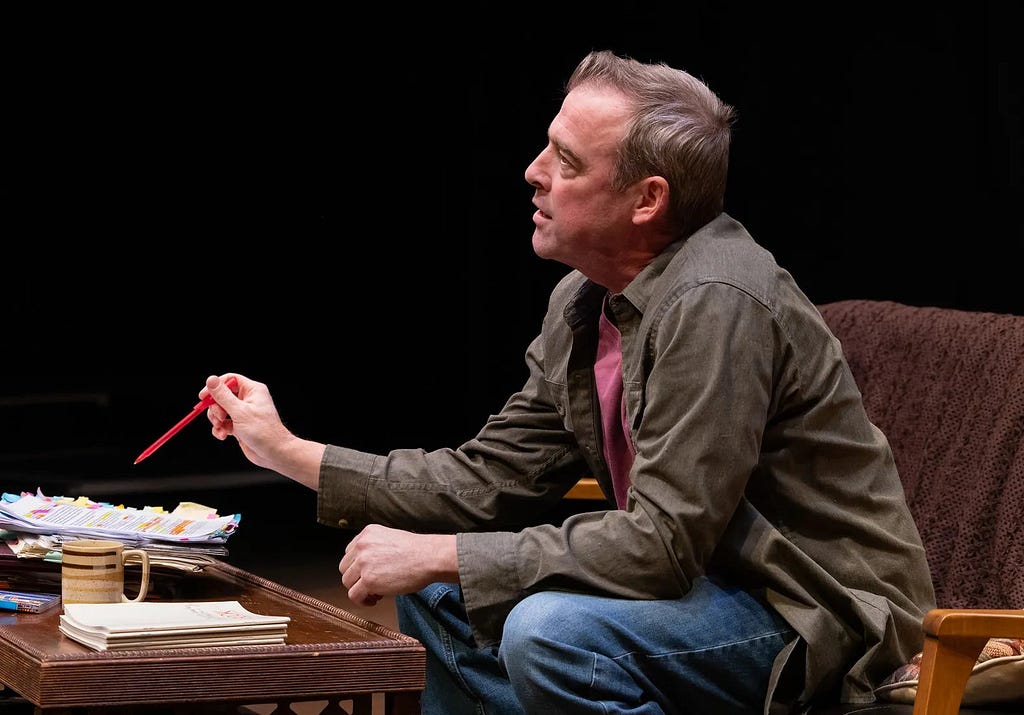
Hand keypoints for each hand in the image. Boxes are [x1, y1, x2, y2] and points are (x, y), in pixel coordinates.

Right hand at [202, 374, 324, 488]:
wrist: (273, 453)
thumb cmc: (263, 431)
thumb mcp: (240, 412)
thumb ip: (223, 396)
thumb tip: (211, 380)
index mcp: (252, 390)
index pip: (230, 379)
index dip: (216, 386)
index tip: (203, 396)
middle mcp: (248, 399)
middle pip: (222, 396)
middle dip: (216, 407)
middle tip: (219, 417)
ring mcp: (243, 413)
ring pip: (220, 410)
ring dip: (216, 419)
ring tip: (221, 427)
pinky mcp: (239, 425)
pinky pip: (223, 423)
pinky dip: (220, 429)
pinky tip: (223, 435)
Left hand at [339, 525, 457, 606]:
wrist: (429, 557)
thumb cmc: (417, 551)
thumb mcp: (391, 539)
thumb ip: (375, 547)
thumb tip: (366, 565)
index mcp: (367, 533)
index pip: (349, 553)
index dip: (357, 567)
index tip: (366, 573)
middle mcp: (362, 546)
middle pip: (345, 568)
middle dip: (356, 578)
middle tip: (371, 584)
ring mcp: (364, 563)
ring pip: (347, 582)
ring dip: (359, 590)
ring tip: (375, 593)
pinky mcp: (369, 580)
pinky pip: (354, 595)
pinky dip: (362, 601)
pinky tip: (374, 599)